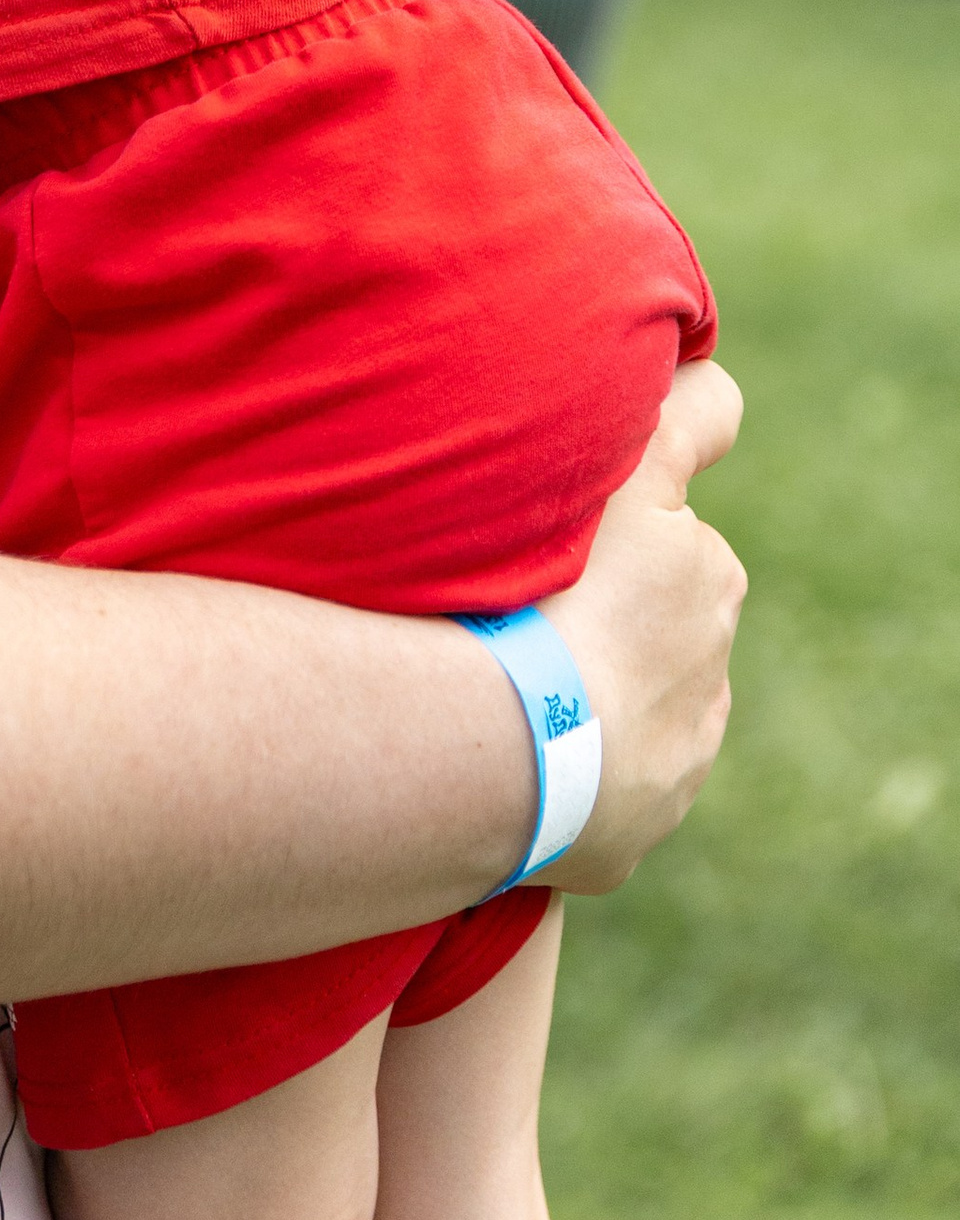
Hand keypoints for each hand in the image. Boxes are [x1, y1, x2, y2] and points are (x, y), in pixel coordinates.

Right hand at [540, 360, 745, 891]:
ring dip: (577, 690)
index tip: (566, 538)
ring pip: (621, 706)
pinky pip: (591, 791)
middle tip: (513, 601)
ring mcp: (672, 762)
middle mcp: (707, 672)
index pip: (672, 534)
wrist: (514, 749)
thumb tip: (724, 383)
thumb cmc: (560, 595)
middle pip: (646, 622)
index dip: (622, 527)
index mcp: (707, 579)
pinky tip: (504, 744)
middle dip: (599, 612)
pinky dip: (558, 767)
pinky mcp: (628, 835)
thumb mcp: (628, 477)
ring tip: (497, 676)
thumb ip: (687, 417)